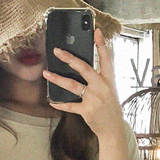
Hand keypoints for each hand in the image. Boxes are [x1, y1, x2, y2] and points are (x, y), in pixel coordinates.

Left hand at [44, 26, 124, 142]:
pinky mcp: (87, 110)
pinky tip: (52, 102)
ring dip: (58, 79)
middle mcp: (102, 87)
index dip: (101, 44)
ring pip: (73, 85)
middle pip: (84, 68)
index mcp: (109, 79)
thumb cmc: (110, 107)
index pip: (106, 58)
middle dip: (70, 58)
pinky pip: (70, 105)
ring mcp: (94, 99)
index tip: (96, 31)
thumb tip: (79, 67)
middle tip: (58, 51)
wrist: (114, 129)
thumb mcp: (109, 90)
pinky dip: (60, 104)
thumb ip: (98, 78)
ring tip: (46, 73)